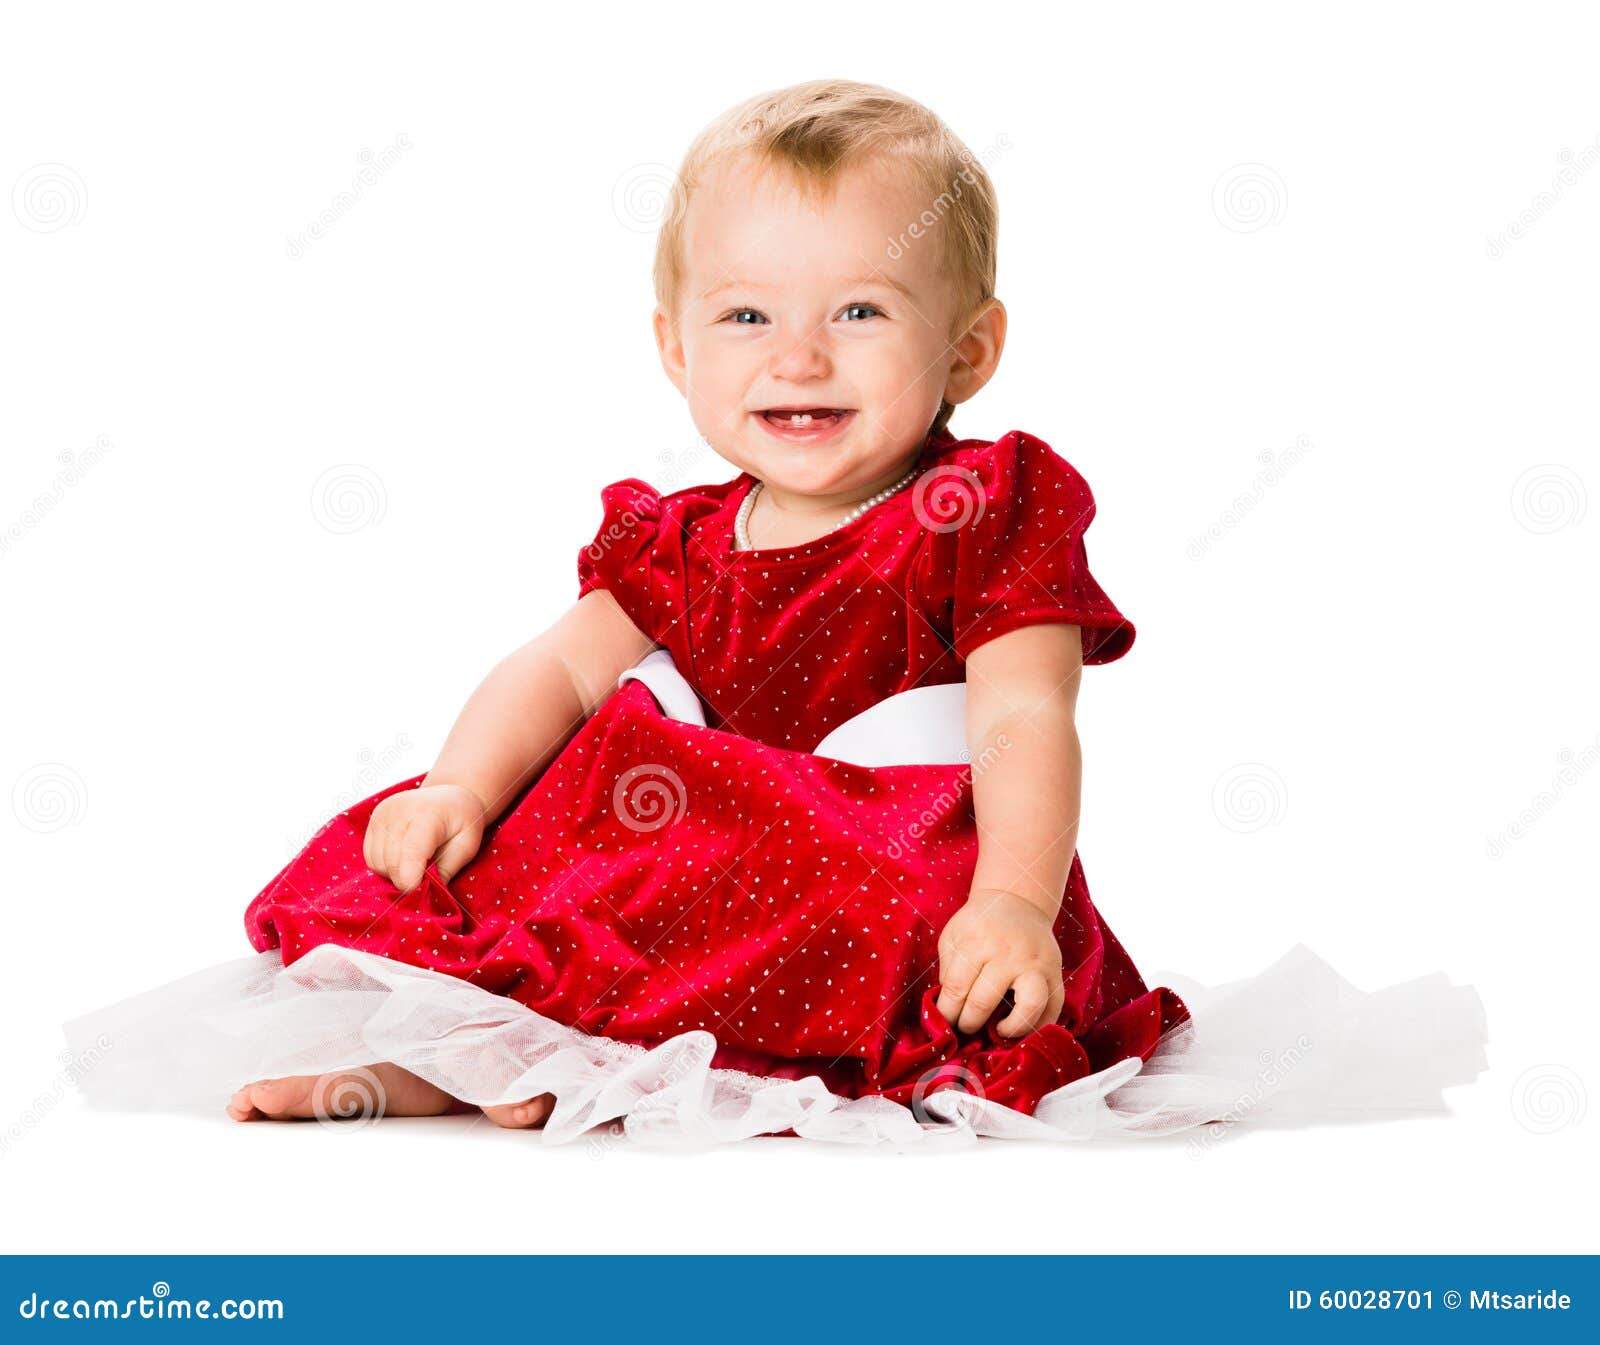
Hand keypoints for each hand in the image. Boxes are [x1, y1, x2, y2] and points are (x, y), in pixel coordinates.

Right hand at [363, 783, 486, 892]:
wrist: (450, 796)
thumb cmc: (463, 822)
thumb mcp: (467, 846)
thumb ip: (446, 870)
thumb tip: (425, 893)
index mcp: (428, 814)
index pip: (410, 854)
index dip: (412, 881)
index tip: (421, 892)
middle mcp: (400, 809)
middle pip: (391, 862)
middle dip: (406, 880)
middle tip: (424, 879)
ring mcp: (383, 812)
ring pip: (377, 862)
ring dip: (394, 874)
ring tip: (415, 865)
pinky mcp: (374, 818)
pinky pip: (370, 856)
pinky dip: (384, 865)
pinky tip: (402, 859)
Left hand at [935, 889, 1065, 1037]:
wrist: (1016, 900)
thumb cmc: (979, 923)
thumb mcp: (953, 936)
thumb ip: (947, 970)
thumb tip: (948, 1008)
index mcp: (976, 942)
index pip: (956, 989)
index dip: (947, 1013)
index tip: (946, 1023)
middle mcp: (1007, 954)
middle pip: (983, 1002)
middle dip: (969, 1023)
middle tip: (965, 1028)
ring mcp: (1035, 963)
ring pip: (1029, 1006)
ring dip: (1011, 1028)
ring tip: (999, 1031)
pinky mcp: (1056, 971)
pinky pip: (1054, 1007)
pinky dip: (1040, 1025)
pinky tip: (1023, 1029)